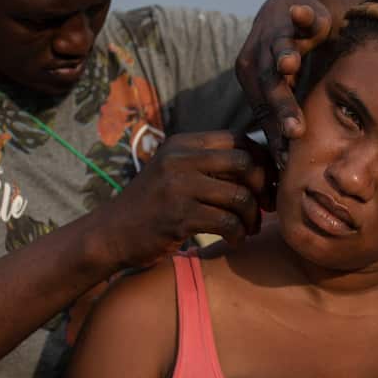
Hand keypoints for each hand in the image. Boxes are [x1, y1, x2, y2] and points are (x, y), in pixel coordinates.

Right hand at [98, 131, 270, 268]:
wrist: (110, 234)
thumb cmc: (152, 206)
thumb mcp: (174, 171)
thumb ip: (208, 163)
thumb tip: (262, 161)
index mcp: (183, 144)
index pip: (239, 138)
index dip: (262, 159)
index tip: (267, 181)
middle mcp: (180, 160)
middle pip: (245, 163)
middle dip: (263, 187)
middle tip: (265, 207)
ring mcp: (178, 188)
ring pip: (240, 196)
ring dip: (252, 216)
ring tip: (248, 228)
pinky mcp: (179, 217)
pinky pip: (227, 222)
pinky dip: (238, 234)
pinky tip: (234, 239)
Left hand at [235, 0, 338, 165]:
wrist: (303, 9)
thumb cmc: (295, 59)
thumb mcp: (288, 91)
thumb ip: (283, 120)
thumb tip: (282, 168)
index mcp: (252, 79)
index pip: (265, 111)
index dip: (276, 136)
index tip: (287, 162)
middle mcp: (258, 54)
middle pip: (269, 84)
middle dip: (283, 106)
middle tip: (296, 132)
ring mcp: (277, 29)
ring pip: (279, 45)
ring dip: (283, 53)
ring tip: (288, 64)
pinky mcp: (298, 8)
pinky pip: (301, 12)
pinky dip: (301, 14)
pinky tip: (299, 14)